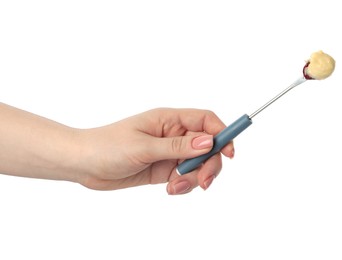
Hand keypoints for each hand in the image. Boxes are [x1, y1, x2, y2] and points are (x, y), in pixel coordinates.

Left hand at [77, 108, 233, 193]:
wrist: (84, 164)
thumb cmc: (107, 146)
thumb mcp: (144, 147)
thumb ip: (177, 146)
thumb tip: (209, 142)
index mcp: (169, 120)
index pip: (206, 120)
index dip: (222, 133)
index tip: (229, 152)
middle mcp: (173, 134)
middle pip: (207, 146)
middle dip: (209, 164)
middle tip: (203, 182)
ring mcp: (170, 153)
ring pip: (198, 164)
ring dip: (194, 178)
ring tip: (175, 187)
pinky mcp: (164, 169)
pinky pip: (185, 177)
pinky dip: (184, 185)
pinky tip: (170, 189)